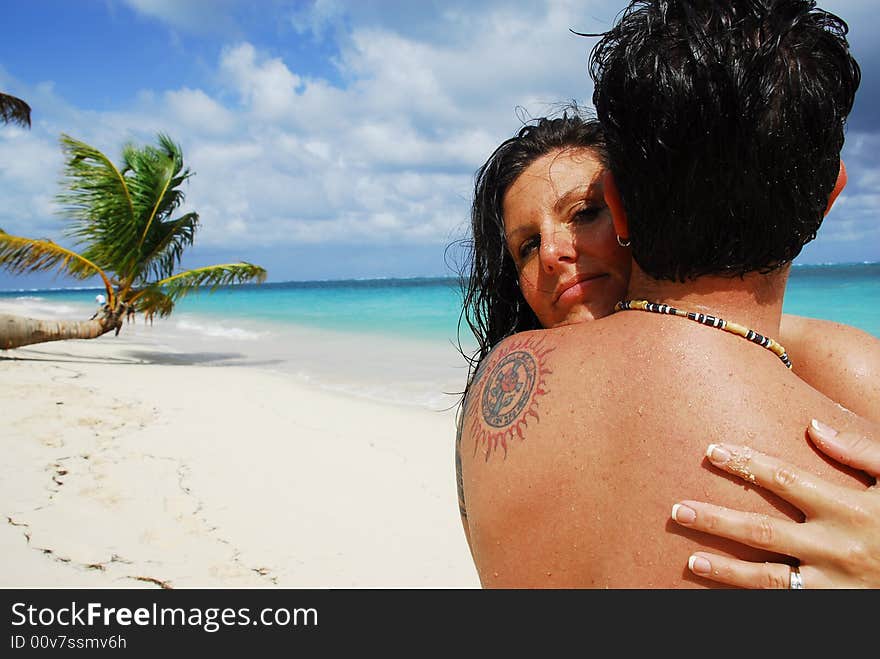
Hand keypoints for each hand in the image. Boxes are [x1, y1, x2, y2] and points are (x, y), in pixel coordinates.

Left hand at [670, 419, 879, 587]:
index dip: (745, 464)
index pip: (784, 480)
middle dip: (716, 520)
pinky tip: (723, 594)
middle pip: (763, 531)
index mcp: (850, 509)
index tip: (711, 451)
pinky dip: (755, 600)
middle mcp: (838, 548)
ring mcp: (836, 584)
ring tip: (691, 559)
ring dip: (726, 569)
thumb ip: (860, 452)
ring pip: (770, 578)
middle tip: (677, 510)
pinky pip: (789, 605)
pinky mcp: (837, 608)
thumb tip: (812, 426)